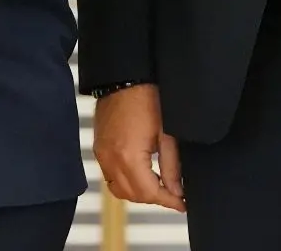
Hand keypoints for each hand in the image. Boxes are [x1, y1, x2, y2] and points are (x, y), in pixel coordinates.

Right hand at [93, 84, 183, 211]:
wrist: (125, 77)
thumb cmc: (146, 97)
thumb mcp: (166, 133)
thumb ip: (171, 166)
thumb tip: (176, 191)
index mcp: (129, 156)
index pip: (149, 193)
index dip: (168, 201)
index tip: (182, 204)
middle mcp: (111, 159)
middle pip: (133, 195)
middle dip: (154, 198)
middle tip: (174, 195)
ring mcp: (102, 155)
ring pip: (119, 190)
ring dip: (138, 193)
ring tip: (158, 187)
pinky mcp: (99, 149)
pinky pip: (110, 177)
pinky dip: (125, 183)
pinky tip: (140, 175)